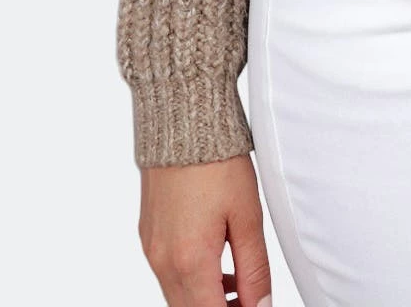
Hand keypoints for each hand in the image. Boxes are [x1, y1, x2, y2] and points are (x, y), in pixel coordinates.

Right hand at [138, 153, 272, 305]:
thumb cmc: (217, 162)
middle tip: (250, 301)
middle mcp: (163, 261)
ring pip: (178, 296)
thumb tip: (262, 305)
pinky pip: (168, 274)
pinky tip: (217, 266)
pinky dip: (191, 280)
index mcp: (190, 260)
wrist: (183, 121)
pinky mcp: (148, 236)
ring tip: (239, 286)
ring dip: (206, 299)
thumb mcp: (248, 216)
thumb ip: (255, 269)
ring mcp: (152, 249)